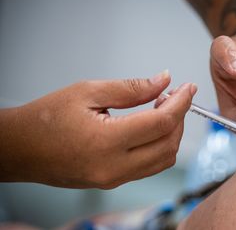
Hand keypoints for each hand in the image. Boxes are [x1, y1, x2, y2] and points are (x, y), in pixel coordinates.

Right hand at [0, 71, 196, 188]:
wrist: (20, 149)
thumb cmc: (45, 119)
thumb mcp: (88, 91)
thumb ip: (132, 88)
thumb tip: (163, 81)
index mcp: (106, 142)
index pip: (161, 123)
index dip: (181, 103)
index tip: (188, 88)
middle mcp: (113, 167)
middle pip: (168, 144)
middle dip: (180, 118)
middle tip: (174, 96)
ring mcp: (114, 179)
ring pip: (163, 159)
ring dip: (171, 133)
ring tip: (162, 109)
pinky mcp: (113, 182)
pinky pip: (149, 167)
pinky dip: (159, 146)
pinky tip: (151, 127)